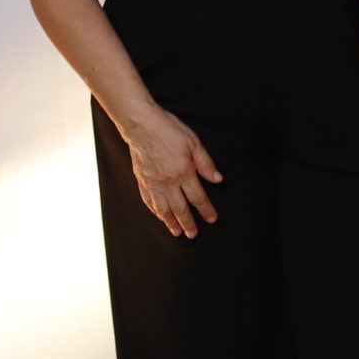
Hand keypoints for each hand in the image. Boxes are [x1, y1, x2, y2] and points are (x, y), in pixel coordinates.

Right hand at [121, 108, 222, 237]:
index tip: (211, 219)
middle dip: (188, 223)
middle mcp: (167, 182)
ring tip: (177, 232)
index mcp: (183, 172)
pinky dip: (154, 211)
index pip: (198, 197)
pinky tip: (159, 216)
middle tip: (193, 235)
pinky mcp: (141, 179)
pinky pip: (148, 201)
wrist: (141, 124)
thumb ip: (205, 163)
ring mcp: (152, 182)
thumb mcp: (194, 143)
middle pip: (180, 208)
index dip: (206, 209)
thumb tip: (218, 179)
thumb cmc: (168, 130)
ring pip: (162, 209)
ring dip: (170, 222)